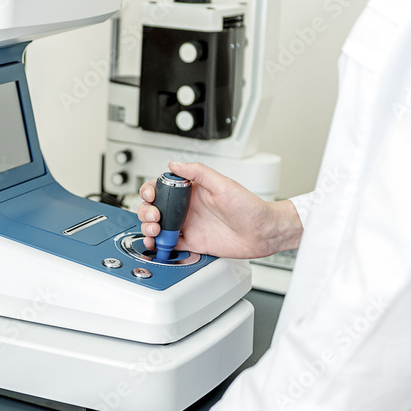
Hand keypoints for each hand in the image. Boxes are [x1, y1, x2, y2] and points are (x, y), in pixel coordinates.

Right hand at [139, 161, 301, 258]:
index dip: (151, 190)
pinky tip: (156, 245)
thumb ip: (198, 172)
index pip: (162, 187)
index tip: (151, 196)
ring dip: (149, 229)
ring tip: (154, 232)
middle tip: (155, 217)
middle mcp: (188, 208)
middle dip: (147, 211)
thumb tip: (175, 164)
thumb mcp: (224, 184)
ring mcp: (189, 226)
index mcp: (192, 191)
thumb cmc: (250, 207)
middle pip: (155, 207)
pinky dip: (158, 246)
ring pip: (158, 227)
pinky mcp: (192, 242)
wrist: (263, 233)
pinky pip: (169, 245)